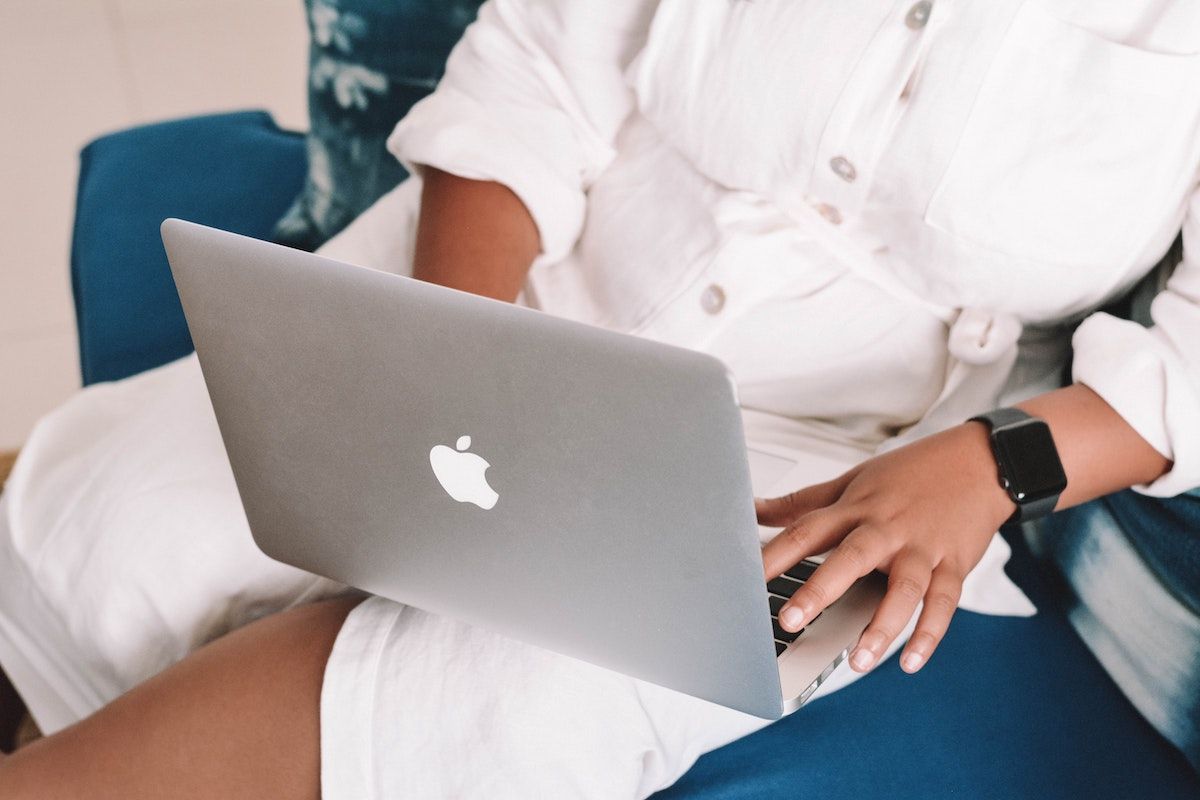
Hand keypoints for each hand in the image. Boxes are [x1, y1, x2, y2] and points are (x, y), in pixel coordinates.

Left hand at [758, 422, 1015, 673]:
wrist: (980, 462)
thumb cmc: (910, 474)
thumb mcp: (852, 480)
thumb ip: (803, 502)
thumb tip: (753, 509)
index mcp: (856, 507)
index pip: (808, 529)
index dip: (775, 553)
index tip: (746, 578)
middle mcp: (886, 528)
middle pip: (850, 558)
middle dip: (819, 589)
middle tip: (789, 620)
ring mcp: (921, 548)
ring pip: (903, 589)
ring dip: (881, 627)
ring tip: (857, 661)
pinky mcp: (953, 564)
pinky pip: (943, 603)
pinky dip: (929, 634)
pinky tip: (911, 661)